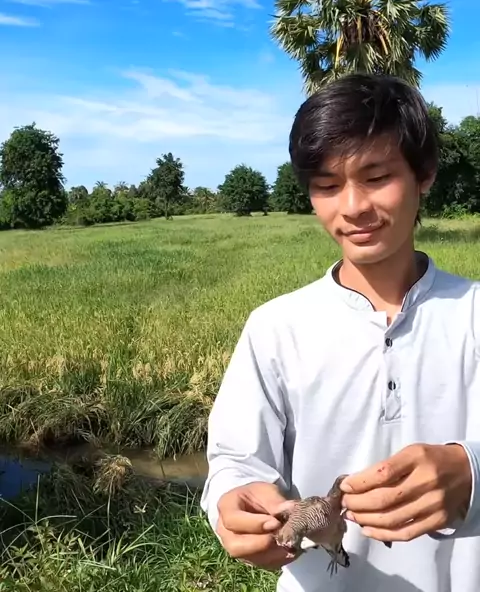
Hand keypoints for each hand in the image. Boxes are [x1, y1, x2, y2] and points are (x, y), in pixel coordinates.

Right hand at [216, 481, 299, 570]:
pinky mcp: (248, 558)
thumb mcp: (266, 491)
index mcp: (226, 507)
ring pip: (249, 559)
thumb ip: (275, 501)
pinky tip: (290, 551)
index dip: (254, 524)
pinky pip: (261, 564)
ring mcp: (234, 547)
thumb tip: (289, 509)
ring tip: (290, 544)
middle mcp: (225, 530)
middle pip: (235, 546)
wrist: (257, 506)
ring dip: (271, 554)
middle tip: (281, 537)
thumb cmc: (258, 495)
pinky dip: (278, 560)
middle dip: (261, 544)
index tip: (275, 522)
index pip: (233, 520)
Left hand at [339, 443, 471, 543]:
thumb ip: (387, 467)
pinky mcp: (438, 521)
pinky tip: (368, 530)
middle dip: (358, 503)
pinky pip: (406, 533)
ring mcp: (433, 503)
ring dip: (366, 519)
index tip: (344, 486)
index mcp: (416, 458)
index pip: (382, 473)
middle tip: (344, 503)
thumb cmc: (430, 459)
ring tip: (351, 516)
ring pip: (392, 518)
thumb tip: (356, 484)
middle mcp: (426, 481)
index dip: (359, 482)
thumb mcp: (410, 452)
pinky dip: (383, 534)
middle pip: (384, 498)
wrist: (467, 471)